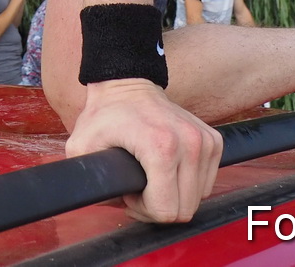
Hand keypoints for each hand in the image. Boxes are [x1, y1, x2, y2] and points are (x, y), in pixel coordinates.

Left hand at [65, 79, 221, 222]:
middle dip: (159, 206)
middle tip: (139, 185)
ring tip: (152, 176)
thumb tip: (106, 202)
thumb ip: (86, 180)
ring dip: (174, 195)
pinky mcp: (213, 141)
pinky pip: (206, 184)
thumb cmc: (106, 115)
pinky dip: (188, 184)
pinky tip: (167, 169)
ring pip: (197, 198)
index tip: (129, 190)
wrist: (128, 85)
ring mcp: (205, 141)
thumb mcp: (80, 146)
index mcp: (161, 147)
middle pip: (184, 209)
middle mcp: (189, 143)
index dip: (143, 209)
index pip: (165, 210)